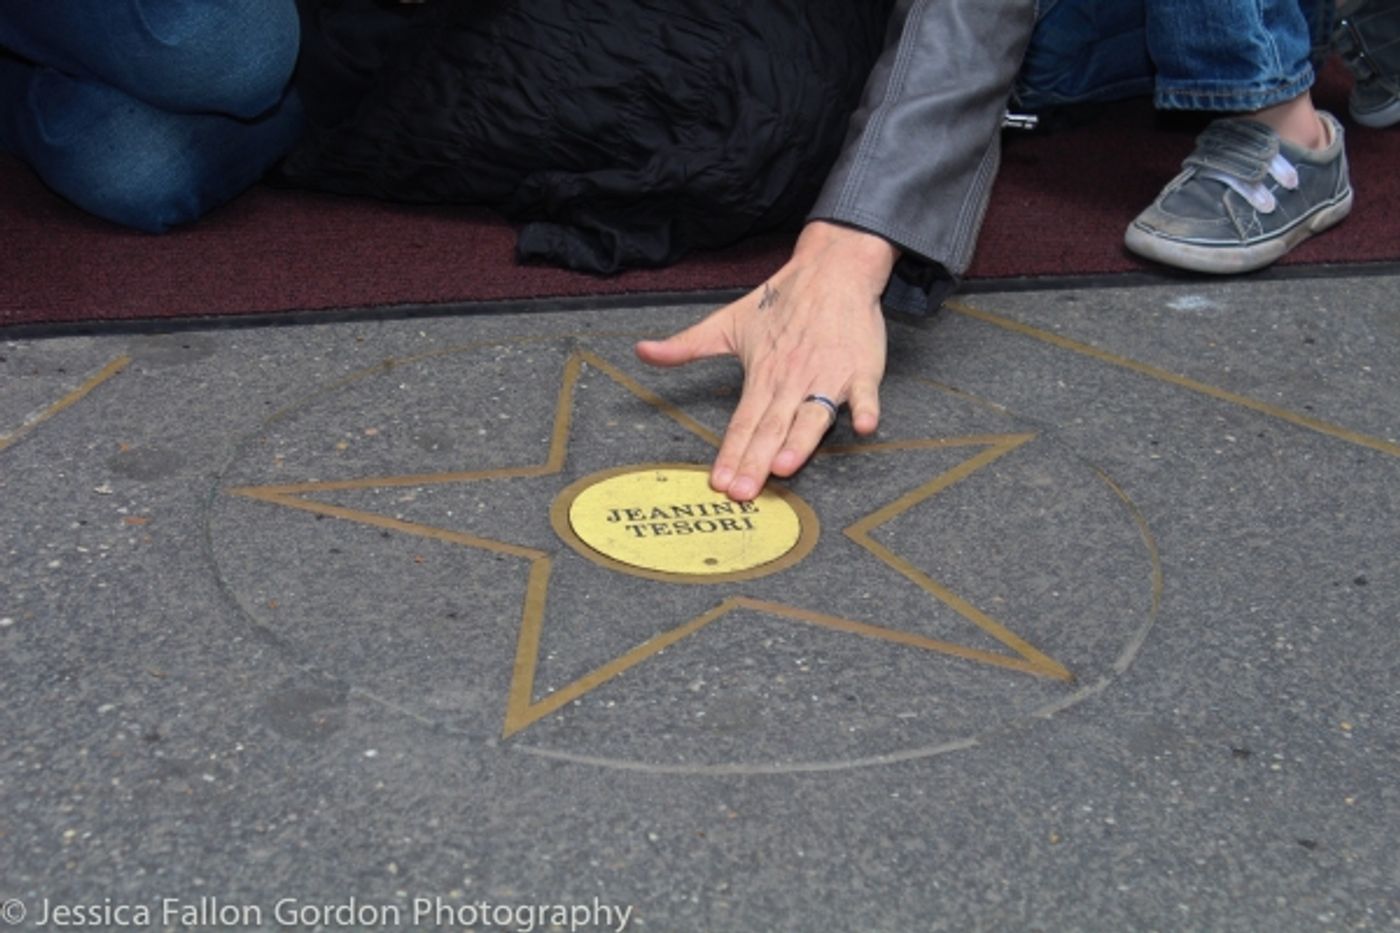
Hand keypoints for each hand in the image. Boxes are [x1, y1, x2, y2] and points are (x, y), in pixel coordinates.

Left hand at [636, 221, 897, 500]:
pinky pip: (866, 392)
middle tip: (743, 492)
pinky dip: (867, 407)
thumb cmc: (782, 301)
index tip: (719, 482)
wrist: (833, 268)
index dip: (730, 453)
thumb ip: (686, 345)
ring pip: (813, 415)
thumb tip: (643, 351)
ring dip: (801, 440)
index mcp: (762, 374)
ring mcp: (828, 375)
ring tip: (786, 466)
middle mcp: (792, 380)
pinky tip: (866, 426)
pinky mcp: (862, 368)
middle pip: (772, 428)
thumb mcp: (727, 322)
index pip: (742, 422)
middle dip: (757, 462)